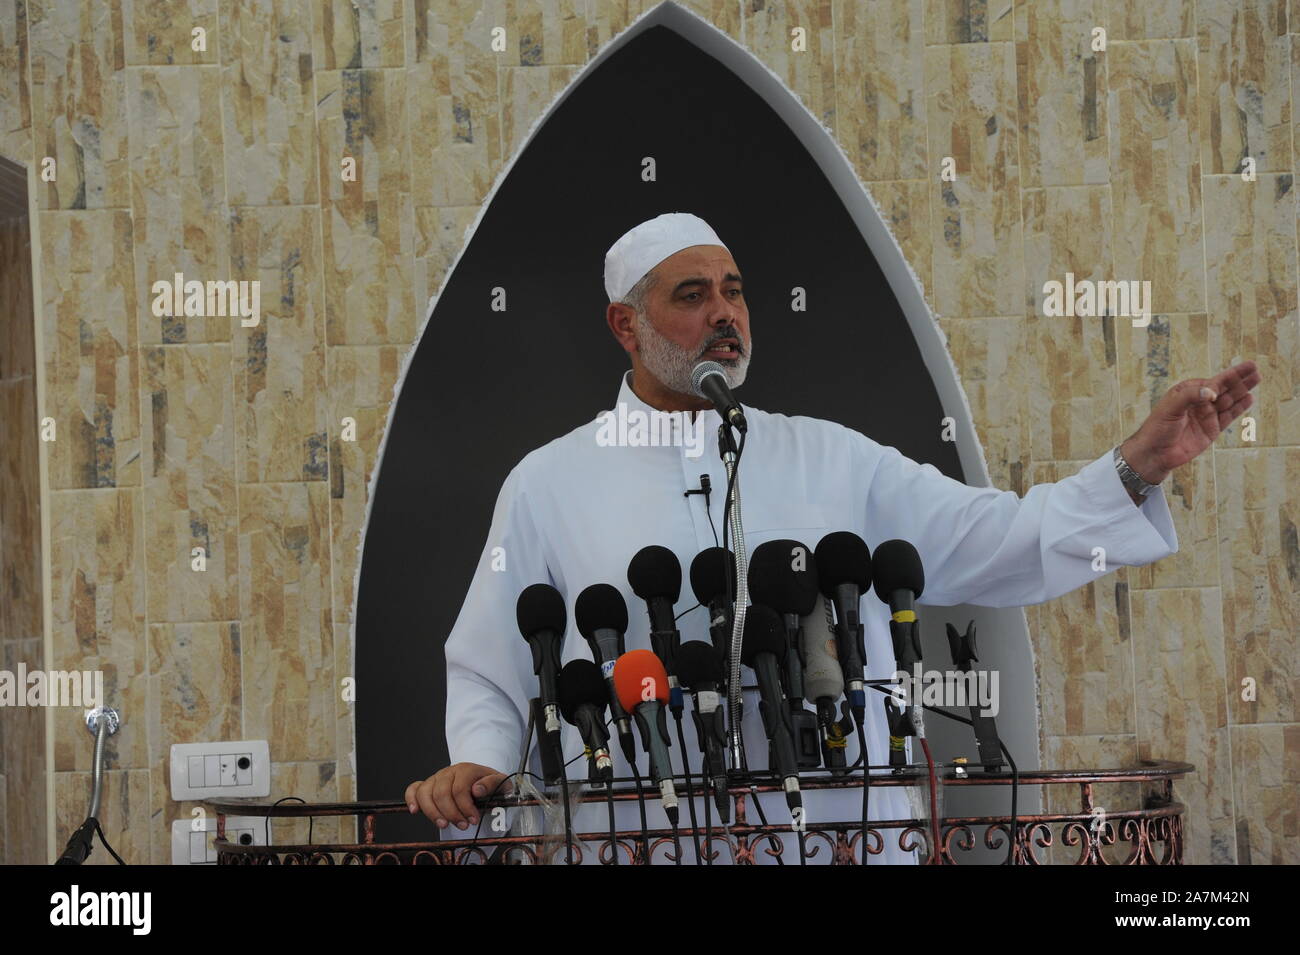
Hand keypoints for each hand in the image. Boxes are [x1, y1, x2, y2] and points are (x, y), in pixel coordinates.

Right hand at [404, 762, 511, 830]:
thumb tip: (477, 790)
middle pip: (441, 793)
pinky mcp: (427, 785)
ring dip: (433, 813)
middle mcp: (448, 772)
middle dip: (452, 813)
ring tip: (444, 824)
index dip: (465, 807)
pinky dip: (411, 799)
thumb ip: (492, 783)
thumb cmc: (488, 783)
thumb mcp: (499, 782)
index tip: (473, 820)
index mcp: (466, 769)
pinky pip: (414, 788)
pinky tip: (415, 810)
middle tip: (462, 825)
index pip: (459, 789)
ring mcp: (436, 778)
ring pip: (426, 793)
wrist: (481, 778)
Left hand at [1120, 360, 1260, 484]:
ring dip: (1242, 390)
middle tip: (1254, 367)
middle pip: (1223, 388)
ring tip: (1256, 378)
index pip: (1210, 382)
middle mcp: (1198, 402)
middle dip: (1238, 378)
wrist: (1155, 454)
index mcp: (1186, 392)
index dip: (1224, 377)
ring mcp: (1206, 416)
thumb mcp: (1170, 408)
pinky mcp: (1212, 429)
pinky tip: (1249, 398)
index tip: (1233, 376)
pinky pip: (1229, 416)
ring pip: (1229, 400)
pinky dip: (1239, 407)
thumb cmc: (1157, 428)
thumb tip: (1212, 391)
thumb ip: (1190, 396)